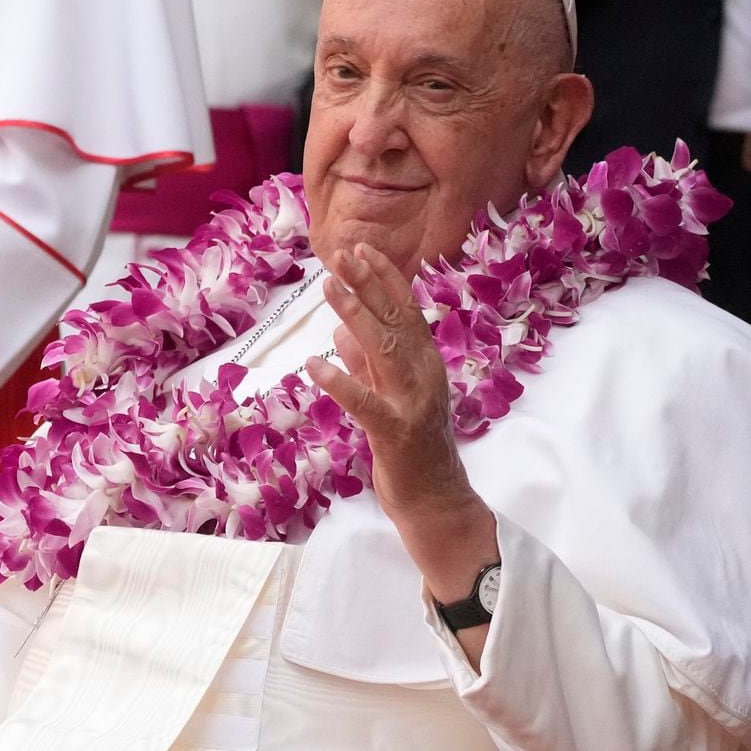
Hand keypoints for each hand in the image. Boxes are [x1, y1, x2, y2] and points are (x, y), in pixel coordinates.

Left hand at [307, 242, 465, 519]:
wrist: (435, 502)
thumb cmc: (412, 451)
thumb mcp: (389, 397)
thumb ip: (368, 366)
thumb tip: (343, 331)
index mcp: (426, 365)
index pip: (408, 311)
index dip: (385, 278)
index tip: (361, 248)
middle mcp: (425, 377)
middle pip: (396, 321)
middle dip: (368, 284)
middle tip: (341, 253)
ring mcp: (412, 404)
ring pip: (383, 351)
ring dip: (355, 316)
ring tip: (328, 288)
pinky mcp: (395, 434)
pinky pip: (364, 402)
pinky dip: (339, 380)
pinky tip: (315, 363)